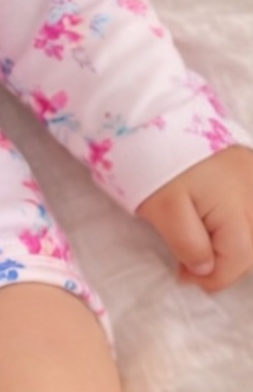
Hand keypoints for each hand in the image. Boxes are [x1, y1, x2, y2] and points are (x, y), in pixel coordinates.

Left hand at [135, 145, 252, 292]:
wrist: (148, 114)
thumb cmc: (153, 162)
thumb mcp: (162, 209)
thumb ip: (188, 244)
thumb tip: (206, 269)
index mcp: (236, 204)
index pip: (239, 259)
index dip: (213, 278)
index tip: (184, 276)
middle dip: (228, 260)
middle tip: (193, 261)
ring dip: (239, 242)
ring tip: (208, 243)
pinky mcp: (247, 165)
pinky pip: (250, 204)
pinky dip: (242, 222)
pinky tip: (223, 224)